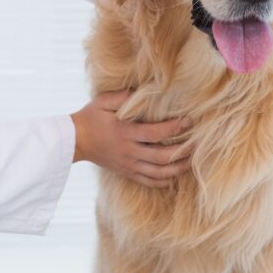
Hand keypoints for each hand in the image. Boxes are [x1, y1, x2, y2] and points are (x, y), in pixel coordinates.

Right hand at [70, 90, 193, 187]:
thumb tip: (143, 90)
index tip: (189, 121)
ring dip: (177, 168)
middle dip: (183, 151)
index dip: (175, 128)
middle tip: (198, 144)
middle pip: (162, 157)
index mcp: (125, 132)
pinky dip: (164, 181)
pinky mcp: (126, 172)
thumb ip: (123, 96)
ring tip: (191, 161)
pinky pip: (148, 181)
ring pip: (158, 173)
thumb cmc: (90, 117)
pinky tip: (174, 176)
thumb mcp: (103, 102)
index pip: (156, 133)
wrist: (74, 141)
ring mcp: (128, 164)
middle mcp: (129, 151)